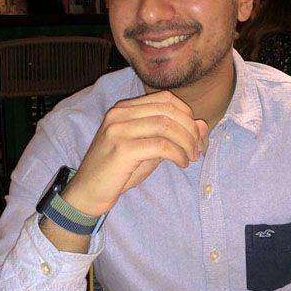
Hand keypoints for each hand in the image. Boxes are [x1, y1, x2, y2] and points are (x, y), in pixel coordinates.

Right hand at [61, 91, 208, 217]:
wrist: (87, 192)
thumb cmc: (118, 171)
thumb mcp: (149, 149)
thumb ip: (173, 135)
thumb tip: (203, 125)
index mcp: (124, 108)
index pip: (165, 98)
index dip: (186, 114)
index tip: (195, 135)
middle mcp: (119, 114)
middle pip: (168, 110)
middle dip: (189, 129)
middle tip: (196, 149)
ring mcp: (118, 130)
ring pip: (166, 126)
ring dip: (186, 142)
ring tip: (190, 157)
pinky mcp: (122, 149)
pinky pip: (160, 145)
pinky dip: (177, 154)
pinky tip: (181, 163)